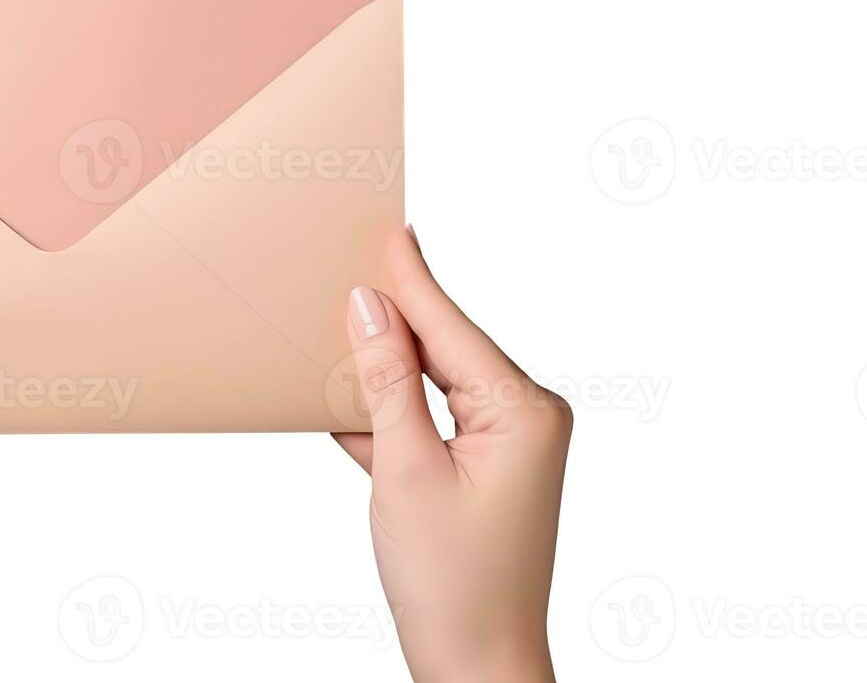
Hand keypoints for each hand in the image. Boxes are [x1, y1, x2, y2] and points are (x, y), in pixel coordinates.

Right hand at [333, 228, 571, 682]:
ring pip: (434, 382)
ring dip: (384, 366)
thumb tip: (370, 308)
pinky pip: (430, 420)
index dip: (411, 279)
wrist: (477, 667)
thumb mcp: (404, 472)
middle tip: (353, 260)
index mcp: (523, 411)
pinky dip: (389, 413)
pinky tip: (346, 397)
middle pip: (446, 346)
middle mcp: (527, 418)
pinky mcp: (483, 470)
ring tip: (338, 322)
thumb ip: (387, 382)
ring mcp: (508, 446)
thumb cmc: (453, 583)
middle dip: (395, 315)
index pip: (451, 326)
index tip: (389, 227)